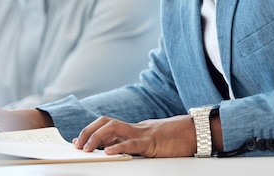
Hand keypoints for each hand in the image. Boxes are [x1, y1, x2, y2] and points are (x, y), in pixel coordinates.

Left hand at [73, 115, 196, 156]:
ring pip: (114, 128)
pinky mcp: (152, 142)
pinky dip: (118, 147)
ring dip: (96, 137)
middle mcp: (136, 128)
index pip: (108, 125)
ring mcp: (143, 133)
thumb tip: (118, 152)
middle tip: (78, 145)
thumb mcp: (152, 144)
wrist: (196, 133)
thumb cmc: (176, 140)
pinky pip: (132, 143)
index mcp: (135, 129)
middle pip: (106, 122)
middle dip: (89, 131)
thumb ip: (136, 145)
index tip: (78, 140)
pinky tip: (107, 153)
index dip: (91, 130)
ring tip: (85, 148)